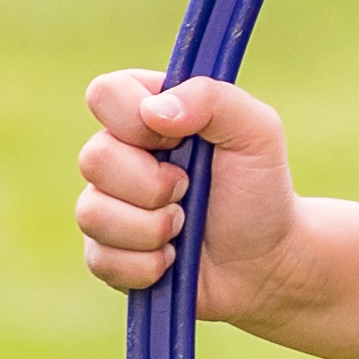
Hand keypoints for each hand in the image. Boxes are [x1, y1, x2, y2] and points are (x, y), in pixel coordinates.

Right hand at [76, 70, 301, 311]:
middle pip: (93, 158)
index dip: (137, 121)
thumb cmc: (260, 190)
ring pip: (92, 214)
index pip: (105, 94)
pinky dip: (149, 264)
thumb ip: (213, 99)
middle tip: (190, 191)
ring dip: (154, 228)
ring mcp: (105, 205)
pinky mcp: (103, 254)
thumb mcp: (257, 133)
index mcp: (147, 114)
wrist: (266, 262)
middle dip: (154, 185)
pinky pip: (101, 259)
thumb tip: (153, 110)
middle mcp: (117, 156)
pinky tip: (172, 257)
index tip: (179, 141)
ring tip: (184, 226)